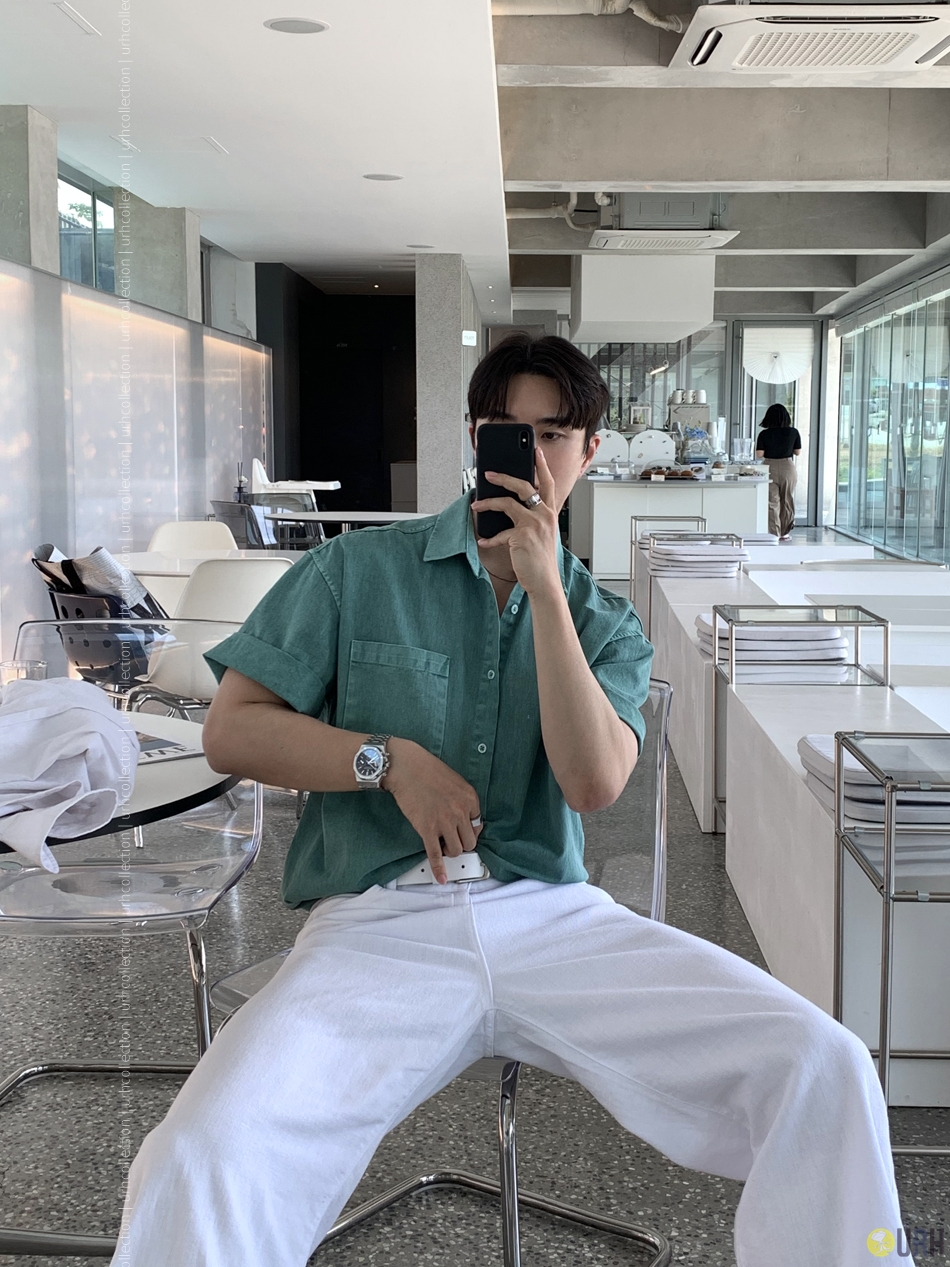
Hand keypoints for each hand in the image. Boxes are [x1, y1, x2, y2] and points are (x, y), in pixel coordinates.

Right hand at [384, 738, 482, 883]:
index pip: (478, 825)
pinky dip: (438, 868)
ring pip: (456, 851)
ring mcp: (444, 822)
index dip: (468, 830)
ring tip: (442, 844)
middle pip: (469, 842)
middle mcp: (460, 812)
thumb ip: (464, 801)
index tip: (462, 831)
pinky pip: (436, 854)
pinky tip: (441, 878)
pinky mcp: (427, 829)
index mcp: (470, 799)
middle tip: (451, 839)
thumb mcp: (456, 782)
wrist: (406, 768)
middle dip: (461, 843)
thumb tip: (468, 822)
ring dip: (450, 851)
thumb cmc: (428, 771)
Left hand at [472, 448, 560, 597]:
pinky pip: (499, 533)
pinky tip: (483, 541)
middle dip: (504, 476)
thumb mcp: (541, 533)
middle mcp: (544, 515)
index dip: (542, 465)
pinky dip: (489, 538)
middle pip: (524, 485)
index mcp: (549, 512)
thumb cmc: (540, 559)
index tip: (535, 451)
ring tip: (477, 505)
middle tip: (489, 473)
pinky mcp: (521, 536)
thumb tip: (509, 504)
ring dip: (488, 503)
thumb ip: (531, 517)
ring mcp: (533, 524)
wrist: (544, 581)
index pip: (548, 482)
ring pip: (506, 503)